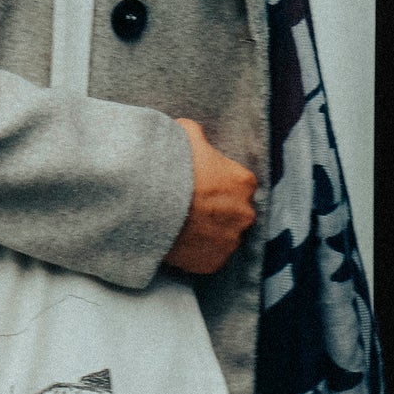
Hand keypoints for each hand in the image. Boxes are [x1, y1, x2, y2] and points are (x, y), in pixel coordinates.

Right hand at [164, 118, 258, 274]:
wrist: (148, 205)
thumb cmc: (170, 168)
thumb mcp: (184, 135)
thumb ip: (195, 134)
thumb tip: (191, 131)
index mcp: (244, 182)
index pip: (239, 184)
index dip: (220, 185)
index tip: (202, 187)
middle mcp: (245, 214)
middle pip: (236, 212)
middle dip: (219, 211)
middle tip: (192, 207)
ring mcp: (230, 241)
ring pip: (224, 236)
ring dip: (210, 232)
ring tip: (185, 225)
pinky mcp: (214, 262)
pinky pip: (210, 257)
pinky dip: (199, 252)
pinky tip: (182, 241)